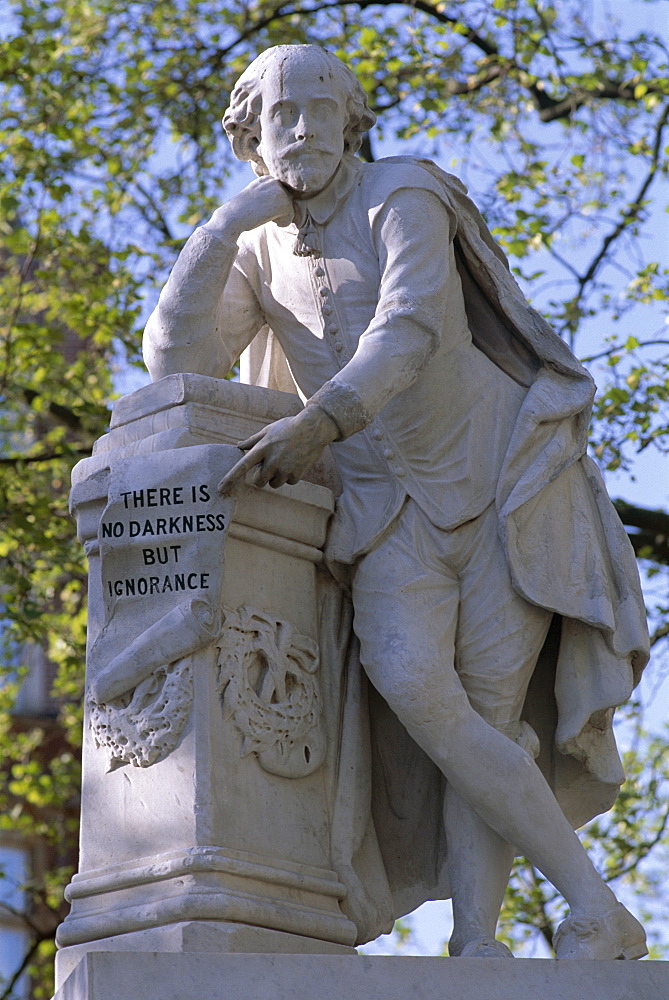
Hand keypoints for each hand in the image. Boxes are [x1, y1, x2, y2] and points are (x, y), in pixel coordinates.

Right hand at [207, 177, 294, 238]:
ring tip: (265, 217)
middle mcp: (274, 181)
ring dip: (280, 217)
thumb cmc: (240, 212)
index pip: (281, 194)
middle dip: (278, 211)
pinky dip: (282, 223)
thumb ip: (268, 196)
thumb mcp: (255, 198)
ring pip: (290, 208)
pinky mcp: (284, 202)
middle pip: (287, 200)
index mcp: (266, 179)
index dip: (274, 206)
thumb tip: (283, 202)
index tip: (261, 209)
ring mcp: (279, 190)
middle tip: (262, 213)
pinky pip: (290, 217)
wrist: (232, 217)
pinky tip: (270, 221)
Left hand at [218, 406, 338, 494]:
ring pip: (274, 484)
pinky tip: (296, 462)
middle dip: (261, 477)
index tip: (221, 489)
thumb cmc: (289, 427)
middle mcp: (272, 461)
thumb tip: (238, 446)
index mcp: (263, 448)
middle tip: (269, 465)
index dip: (230, 478)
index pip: (242, 466)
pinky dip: (290, 475)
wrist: (314, 428)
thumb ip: (253, 440)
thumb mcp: (269, 430)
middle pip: (258, 482)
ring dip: (276, 476)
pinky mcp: (297, 474)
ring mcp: (285, 469)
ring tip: (285, 461)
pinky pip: (289, 482)